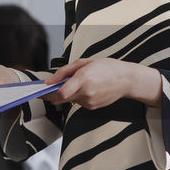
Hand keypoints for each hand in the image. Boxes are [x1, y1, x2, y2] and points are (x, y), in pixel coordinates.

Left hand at [44, 57, 161, 109]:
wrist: (126, 80)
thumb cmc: (107, 67)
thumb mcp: (84, 62)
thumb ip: (64, 71)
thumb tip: (50, 81)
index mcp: (84, 79)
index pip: (62, 93)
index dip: (49, 93)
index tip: (42, 90)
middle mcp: (87, 93)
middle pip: (61, 99)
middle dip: (52, 94)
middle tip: (47, 89)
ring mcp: (90, 102)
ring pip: (69, 100)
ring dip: (67, 93)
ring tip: (76, 83)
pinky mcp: (92, 107)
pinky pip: (78, 102)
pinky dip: (76, 96)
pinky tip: (86, 88)